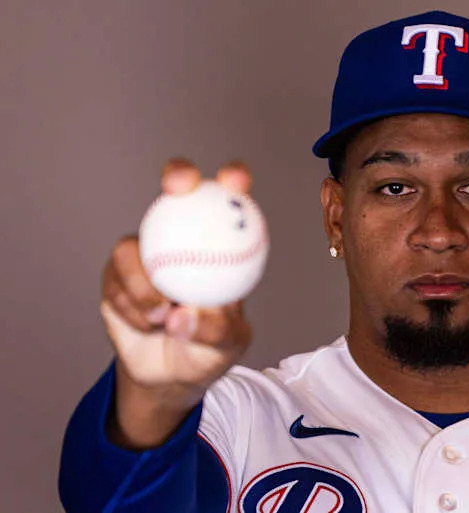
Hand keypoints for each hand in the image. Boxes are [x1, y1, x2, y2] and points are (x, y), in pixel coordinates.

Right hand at [100, 158, 253, 447]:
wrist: (171, 376)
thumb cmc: (211, 352)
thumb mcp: (227, 346)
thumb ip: (213, 329)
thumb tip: (181, 315)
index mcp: (220, 245)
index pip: (231, 201)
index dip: (233, 179)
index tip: (235, 181)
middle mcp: (182, 238)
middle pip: (177, 190)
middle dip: (178, 174)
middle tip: (178, 188)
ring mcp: (145, 253)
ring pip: (131, 247)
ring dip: (142, 283)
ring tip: (158, 315)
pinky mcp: (115, 275)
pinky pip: (114, 281)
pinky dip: (129, 306)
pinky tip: (146, 324)